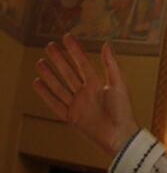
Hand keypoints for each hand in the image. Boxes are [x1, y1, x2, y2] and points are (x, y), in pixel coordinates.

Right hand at [33, 34, 139, 157]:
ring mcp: (77, 104)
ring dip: (49, 74)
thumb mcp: (119, 84)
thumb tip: (106, 44)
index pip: (83, 63)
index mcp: (98, 84)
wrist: (119, 135)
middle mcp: (86, 93)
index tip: (66, 37)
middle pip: (69, 72)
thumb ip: (111, 65)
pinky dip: (45, 93)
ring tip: (40, 62)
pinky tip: (37, 82)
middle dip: (59, 59)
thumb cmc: (123, 110)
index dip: (75, 50)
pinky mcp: (71, 116)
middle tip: (49, 45)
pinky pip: (55, 103)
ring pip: (59, 86)